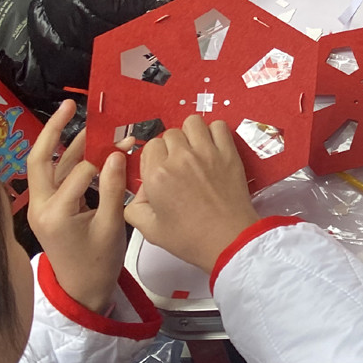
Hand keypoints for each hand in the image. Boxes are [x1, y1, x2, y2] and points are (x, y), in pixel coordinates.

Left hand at [28, 100, 128, 311]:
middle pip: (40, 158)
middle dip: (54, 130)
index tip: (126, 145)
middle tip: (69, 105)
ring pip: (49, 166)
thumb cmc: (97, 264)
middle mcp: (40, 206)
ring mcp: (41, 208)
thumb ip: (112, 188)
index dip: (104, 157)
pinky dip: (71, 161)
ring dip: (65, 144)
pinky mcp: (48, 210)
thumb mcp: (111, 226)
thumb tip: (115, 153)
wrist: (81, 292)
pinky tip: (87, 148)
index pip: (79, 172)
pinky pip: (57, 178)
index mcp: (54, 212)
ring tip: (83, 120)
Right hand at [123, 115, 258, 275]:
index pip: (149, 146)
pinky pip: (219, 126)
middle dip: (171, 147)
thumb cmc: (189, 237)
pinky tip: (212, 148)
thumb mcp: (149, 229)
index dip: (154, 158)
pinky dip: (214, 132)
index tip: (161, 170)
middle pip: (170, 133)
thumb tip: (142, 189)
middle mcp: (180, 158)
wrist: (228, 240)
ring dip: (190, 134)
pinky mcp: (229, 153)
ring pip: (192, 122)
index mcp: (157, 175)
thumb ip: (134, 207)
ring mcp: (207, 152)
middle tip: (178, 164)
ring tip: (194, 151)